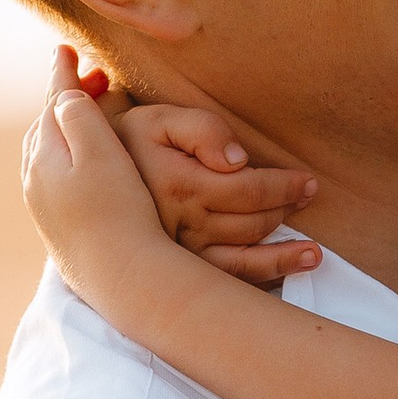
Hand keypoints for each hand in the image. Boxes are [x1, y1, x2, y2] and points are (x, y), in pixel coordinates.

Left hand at [22, 61, 198, 320]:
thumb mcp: (100, 153)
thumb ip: (78, 115)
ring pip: (48, 152)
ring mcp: (44, 207)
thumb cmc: (118, 211)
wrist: (121, 278)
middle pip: (47, 126)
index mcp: (44, 155)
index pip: (52, 102)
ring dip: (66, 127)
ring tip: (86, 114)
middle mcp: (36, 180)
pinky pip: (55, 176)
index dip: (61, 73)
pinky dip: (67, 155)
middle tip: (90, 78)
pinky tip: (83, 162)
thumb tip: (62, 95)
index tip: (66, 48)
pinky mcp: (59, 228)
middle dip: (64, 98)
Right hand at [39, 48, 321, 285]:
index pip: (248, 189)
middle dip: (285, 210)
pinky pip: (226, 280)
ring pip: (243, 258)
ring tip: (314, 252)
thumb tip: (239, 160)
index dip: (284, 186)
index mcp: (181, 184)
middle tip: (308, 196)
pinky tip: (292, 271)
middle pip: (251, 222)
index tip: (307, 181)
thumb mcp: (159, 118)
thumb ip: (202, 129)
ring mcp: (179, 251)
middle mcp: (182, 223)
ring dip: (284, 255)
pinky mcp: (177, 269)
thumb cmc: (129, 139)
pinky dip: (264, 277)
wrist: (83, 178)